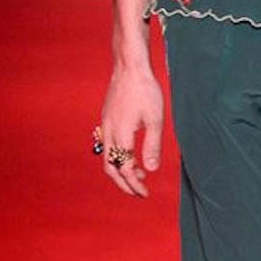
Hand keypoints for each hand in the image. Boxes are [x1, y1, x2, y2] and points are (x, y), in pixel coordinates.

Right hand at [99, 66, 164, 197]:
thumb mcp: (155, 120)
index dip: (135, 184)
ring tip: (139, 173)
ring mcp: (105, 126)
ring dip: (121, 170)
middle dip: (124, 183)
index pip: (125, 169)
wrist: (129, 67)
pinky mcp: (106, 119)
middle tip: (139, 191)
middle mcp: (109, 133)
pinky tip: (131, 154)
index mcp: (121, 135)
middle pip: (111, 168)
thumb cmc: (145, 90)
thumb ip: (152, 146)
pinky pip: (108, 146)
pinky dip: (118, 157)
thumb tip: (151, 169)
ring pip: (107, 158)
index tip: (145, 193)